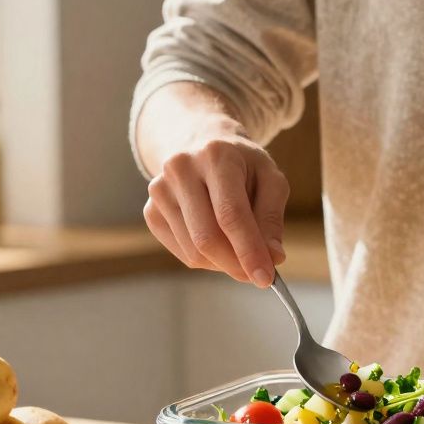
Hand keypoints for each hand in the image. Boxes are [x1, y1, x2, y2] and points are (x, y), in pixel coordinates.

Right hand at [142, 123, 289, 287]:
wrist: (201, 144)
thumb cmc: (241, 166)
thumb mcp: (270, 179)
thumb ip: (272, 218)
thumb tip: (272, 256)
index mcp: (216, 156)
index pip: (230, 214)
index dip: (248, 250)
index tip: (265, 278)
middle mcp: (181, 169)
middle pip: (207, 238)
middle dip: (236, 264)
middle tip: (257, 275)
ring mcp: (160, 190)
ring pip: (194, 252)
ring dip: (223, 263)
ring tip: (238, 247)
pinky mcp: (151, 211)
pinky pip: (182, 253)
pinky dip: (206, 259)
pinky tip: (217, 240)